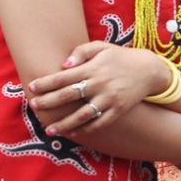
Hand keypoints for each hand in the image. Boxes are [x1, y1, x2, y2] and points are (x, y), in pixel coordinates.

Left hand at [28, 42, 167, 135]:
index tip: (31, 88)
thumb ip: (81, 52)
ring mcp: (109, 99)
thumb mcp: (102, 47)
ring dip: (64, 124)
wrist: (149, 70)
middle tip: (34, 107)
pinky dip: (85, 130)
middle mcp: (99, 84)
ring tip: (50, 130)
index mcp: (93, 68)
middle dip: (48, 103)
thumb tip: (64, 65)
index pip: (63, 77)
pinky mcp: (118, 110)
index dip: (45, 83)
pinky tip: (73, 132)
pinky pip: (99, 123)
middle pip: (67, 96)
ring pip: (82, 115)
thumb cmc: (120, 57)